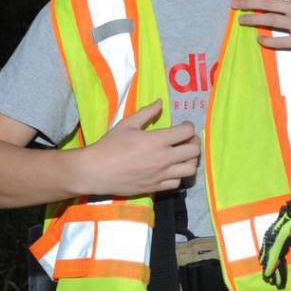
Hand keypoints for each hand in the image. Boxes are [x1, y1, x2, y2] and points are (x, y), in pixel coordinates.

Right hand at [82, 100, 199, 196]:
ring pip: (190, 169)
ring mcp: (161, 175)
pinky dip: (178, 175)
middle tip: (188, 139)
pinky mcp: (155, 188)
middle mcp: (163, 159)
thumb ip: (147, 113)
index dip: (189, 126)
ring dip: (190, 160)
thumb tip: (160, 102)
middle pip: (194, 151)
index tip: (183, 125)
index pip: (187, 132)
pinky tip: (171, 169)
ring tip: (183, 155)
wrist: (95, 171)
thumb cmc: (110, 145)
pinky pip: (177, 183)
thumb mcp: (127, 124)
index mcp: (157, 140)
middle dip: (195, 142)